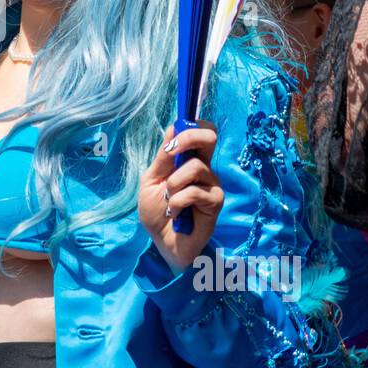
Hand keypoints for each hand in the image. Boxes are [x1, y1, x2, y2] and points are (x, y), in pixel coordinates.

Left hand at [138, 121, 222, 271]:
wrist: (163, 242)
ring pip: (195, 167)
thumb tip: (173, 126)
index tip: (174, 134)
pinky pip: (195, 191)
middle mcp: (204, 168)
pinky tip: (176, 213)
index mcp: (188, 160)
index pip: (201, 131)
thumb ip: (163, 157)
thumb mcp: (152, 180)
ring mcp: (212, 183)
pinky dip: (178, 202)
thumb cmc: (157, 212)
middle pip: (210, 136)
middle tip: (172, 152)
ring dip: (173, 184)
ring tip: (169, 200)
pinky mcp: (216, 201)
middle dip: (189, 138)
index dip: (191, 125)